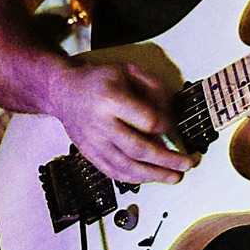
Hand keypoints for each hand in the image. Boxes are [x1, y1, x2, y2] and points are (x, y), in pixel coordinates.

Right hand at [51, 55, 193, 185]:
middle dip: (167, 160)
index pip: (147, 121)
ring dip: (154, 175)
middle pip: (139, 149)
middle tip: (186, 164)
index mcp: (111, 100)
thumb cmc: (97, 81)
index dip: (168, 128)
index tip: (178, 131)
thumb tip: (171, 114)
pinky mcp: (90, 154)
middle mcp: (101, 124)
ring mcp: (94, 142)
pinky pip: (114, 172)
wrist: (63, 92)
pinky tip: (150, 178)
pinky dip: (135, 179)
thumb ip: (153, 87)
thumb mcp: (128, 70)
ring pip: (127, 167)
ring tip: (174, 177)